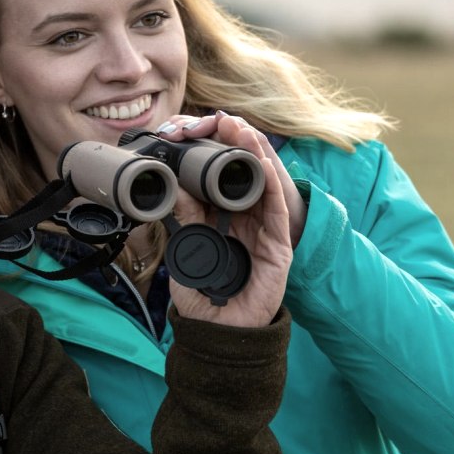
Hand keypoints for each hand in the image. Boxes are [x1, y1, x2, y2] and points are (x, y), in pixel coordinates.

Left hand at [158, 113, 293, 327]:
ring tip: (242, 130)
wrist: (220, 333)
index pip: (223, 180)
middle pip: (246, 176)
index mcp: (225, 222)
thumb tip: (174, 187)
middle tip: (222, 119)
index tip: (201, 131)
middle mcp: (248, 223)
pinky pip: (277, 210)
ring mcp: (266, 233)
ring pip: (264, 185)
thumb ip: (185, 220)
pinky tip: (263, 162)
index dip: (215, 155)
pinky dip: (272, 184)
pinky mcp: (279, 247)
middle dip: (236, 146)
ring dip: (255, 155)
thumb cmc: (206, 297)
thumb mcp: (190, 250)